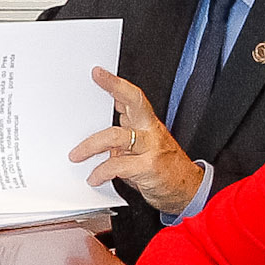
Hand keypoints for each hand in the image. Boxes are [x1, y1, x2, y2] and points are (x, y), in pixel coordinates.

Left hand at [70, 66, 206, 213]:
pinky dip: (101, 172)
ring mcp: (151, 148)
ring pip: (116, 136)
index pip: (133, 97)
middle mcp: (151, 132)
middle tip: (96, 80)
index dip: (116, 83)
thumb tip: (99, 129)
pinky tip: (94, 178)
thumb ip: (124, 137)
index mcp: (147, 125)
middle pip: (134, 102)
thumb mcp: (142, 148)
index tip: (98, 73)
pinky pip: (117, 165)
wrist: (188, 190)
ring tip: (76, 155)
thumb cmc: (162, 169)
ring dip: (90, 145)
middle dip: (114, 87)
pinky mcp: (149, 167)